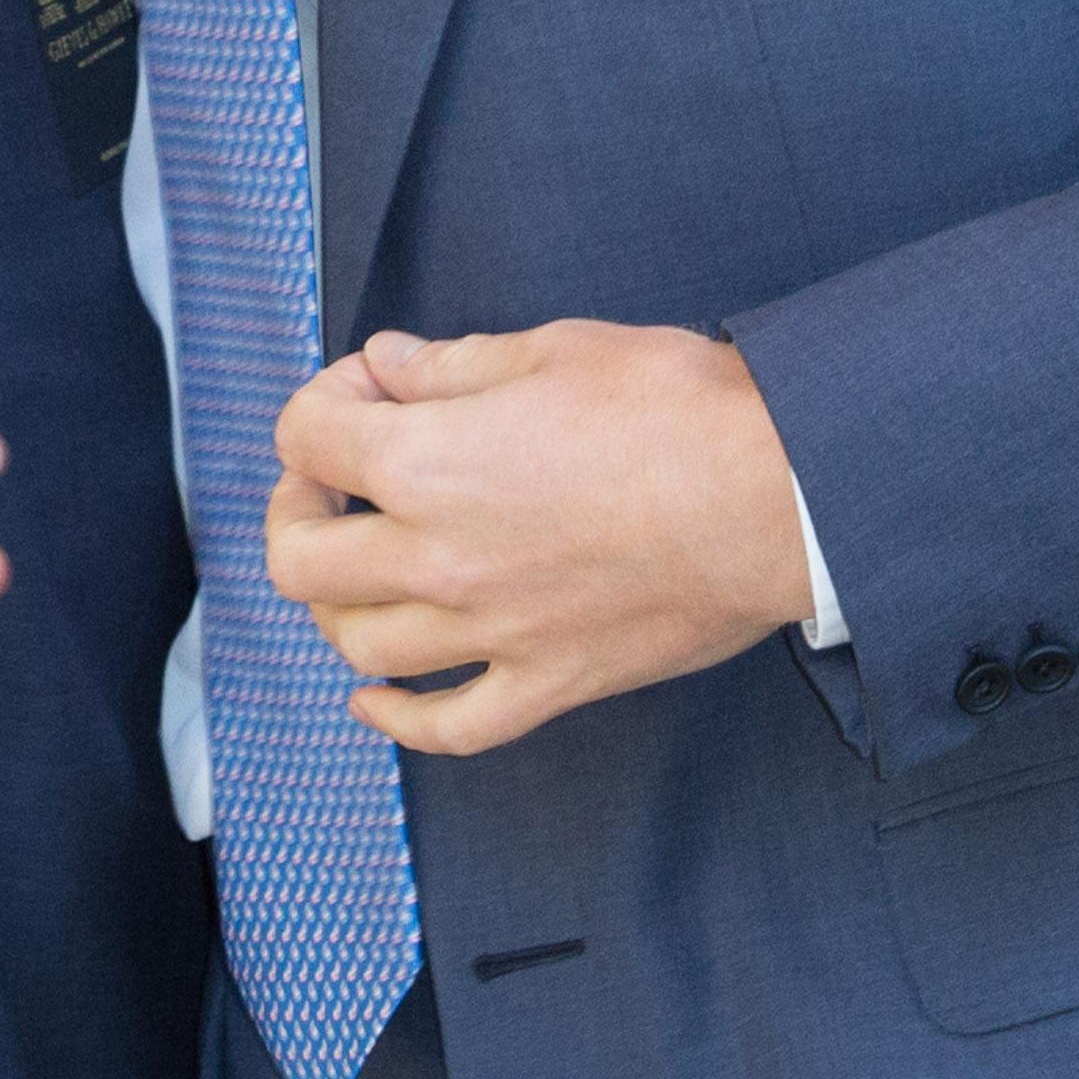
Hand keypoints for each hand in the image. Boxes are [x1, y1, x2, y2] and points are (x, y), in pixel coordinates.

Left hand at [265, 320, 811, 758]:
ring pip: (357, 646)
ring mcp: (491, 633)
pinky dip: (395, 720)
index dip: (325, 400)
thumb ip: (451, 366)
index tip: (372, 388)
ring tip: (366, 564)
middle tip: (336, 479)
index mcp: (426, 463)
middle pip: (300, 560)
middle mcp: (438, 559)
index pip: (306, 438)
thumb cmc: (675, 406)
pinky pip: (446, 728)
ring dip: (340, 600)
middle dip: (299, 507)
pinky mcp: (547, 684)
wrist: (779, 496)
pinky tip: (374, 697)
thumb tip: (387, 366)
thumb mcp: (552, 351)